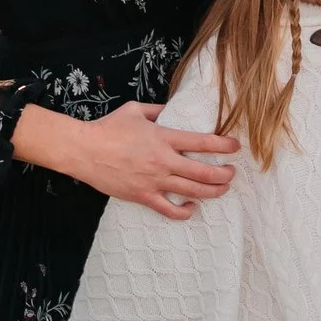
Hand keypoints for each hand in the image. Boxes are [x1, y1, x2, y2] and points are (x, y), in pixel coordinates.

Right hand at [12, 103, 236, 219]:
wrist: (84, 150)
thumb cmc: (108, 128)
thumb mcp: (136, 110)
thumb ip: (158, 110)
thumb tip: (173, 109)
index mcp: (164, 138)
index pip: (202, 142)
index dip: (224, 145)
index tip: (235, 146)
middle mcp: (164, 161)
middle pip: (204, 172)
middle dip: (224, 174)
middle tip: (232, 172)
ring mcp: (155, 181)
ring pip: (193, 191)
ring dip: (213, 192)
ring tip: (222, 189)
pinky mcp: (143, 196)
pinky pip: (170, 209)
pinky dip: (185, 211)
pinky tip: (192, 207)